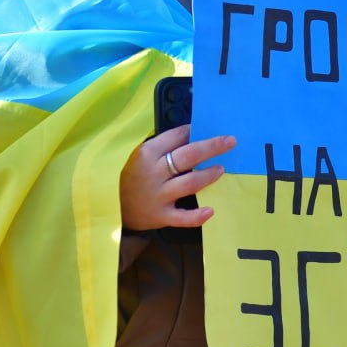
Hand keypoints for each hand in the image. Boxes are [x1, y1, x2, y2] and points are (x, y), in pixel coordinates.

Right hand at [120, 124, 234, 231]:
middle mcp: (154, 173)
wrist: (117, 208)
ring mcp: (159, 195)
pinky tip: (210, 211)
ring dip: (209, 175)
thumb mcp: (141, 155)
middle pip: (188, 156)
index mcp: (148, 153)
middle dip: (212, 147)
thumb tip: (193, 135)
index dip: (194, 131)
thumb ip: (163, 147)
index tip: (208, 129)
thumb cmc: (135, 177)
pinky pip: (183, 217)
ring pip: (190, 183)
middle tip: (230, 142)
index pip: (176, 137)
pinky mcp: (162, 216)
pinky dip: (197, 216)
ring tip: (221, 169)